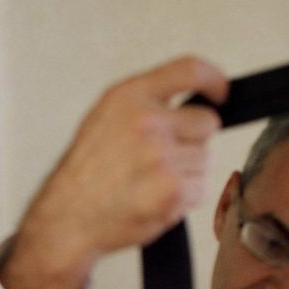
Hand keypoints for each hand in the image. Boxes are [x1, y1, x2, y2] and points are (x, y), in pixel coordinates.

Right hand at [0, 56, 227, 288]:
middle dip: (192, 141)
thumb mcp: (104, 119)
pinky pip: (199, 189)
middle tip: (160, 159)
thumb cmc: (85, 174)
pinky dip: (181, 200)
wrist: (68, 218)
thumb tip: (191, 102)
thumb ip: (145, 104)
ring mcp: (161, 157)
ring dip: (185, 174)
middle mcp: (147, 122)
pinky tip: (152, 199)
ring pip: (204, 160)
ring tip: (149, 182)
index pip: (189, 70)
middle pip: (207, 123)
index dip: (213, 80)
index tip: (220, 92)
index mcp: (129, 97)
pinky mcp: (172, 190)